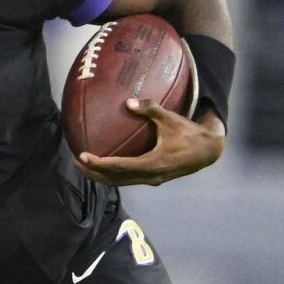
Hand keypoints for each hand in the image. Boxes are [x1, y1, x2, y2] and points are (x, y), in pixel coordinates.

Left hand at [77, 102, 223, 186]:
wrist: (207, 151)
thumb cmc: (188, 133)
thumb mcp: (170, 119)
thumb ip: (150, 109)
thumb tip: (129, 102)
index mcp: (153, 164)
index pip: (120, 167)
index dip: (100, 164)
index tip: (83, 156)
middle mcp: (150, 176)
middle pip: (115, 179)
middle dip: (94, 173)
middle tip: (77, 162)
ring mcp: (151, 180)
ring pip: (120, 182)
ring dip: (101, 176)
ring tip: (84, 166)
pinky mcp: (153, 178)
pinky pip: (128, 178)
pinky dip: (113, 173)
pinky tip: (104, 163)